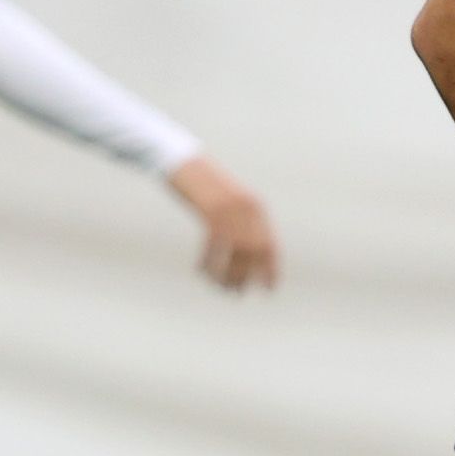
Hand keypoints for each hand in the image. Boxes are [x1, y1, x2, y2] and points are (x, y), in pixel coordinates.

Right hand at [167, 157, 279, 291]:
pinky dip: (208, 262)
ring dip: (228, 274)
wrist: (183, 162)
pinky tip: (201, 271)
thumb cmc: (204, 185)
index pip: (270, 245)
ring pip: (235, 252)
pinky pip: (213, 245)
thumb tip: (246, 251)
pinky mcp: (211, 210)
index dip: (271, 269)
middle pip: (254, 252)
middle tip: (237, 293)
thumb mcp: (228, 203)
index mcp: (256, 208)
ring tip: (221, 288)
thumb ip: (240, 222)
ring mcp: (230, 209)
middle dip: (248, 276)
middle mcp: (248, 209)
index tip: (269, 289)